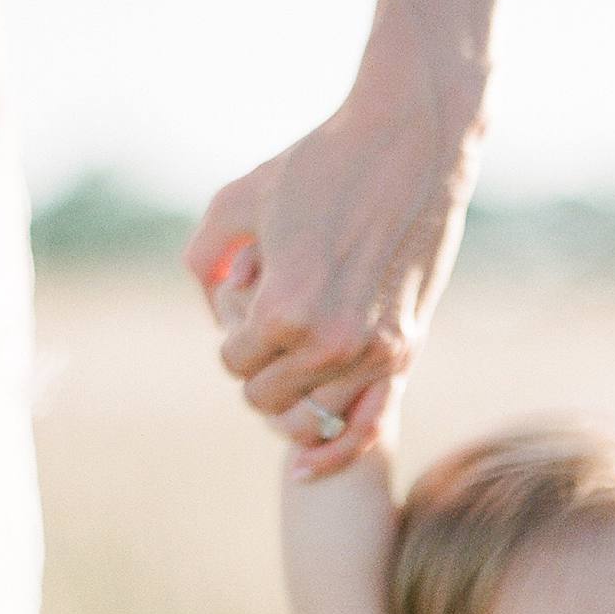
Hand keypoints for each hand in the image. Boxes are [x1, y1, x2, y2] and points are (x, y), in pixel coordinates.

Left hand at [185, 87, 477, 479]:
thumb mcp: (237, 201)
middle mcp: (331, 342)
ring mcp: (375, 352)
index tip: (250, 295)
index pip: (233, 362)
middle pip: (265, 397)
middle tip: (272, 318)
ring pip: (308, 414)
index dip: (232, 333)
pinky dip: (334, 452)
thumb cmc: (318, 164)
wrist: (410, 144)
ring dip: (293, 390)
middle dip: (258, 364)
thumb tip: (211, 305)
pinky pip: (366, 426)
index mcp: (285, 310)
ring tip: (297, 345)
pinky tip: (304, 470)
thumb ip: (204, 258)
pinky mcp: (406, 350)